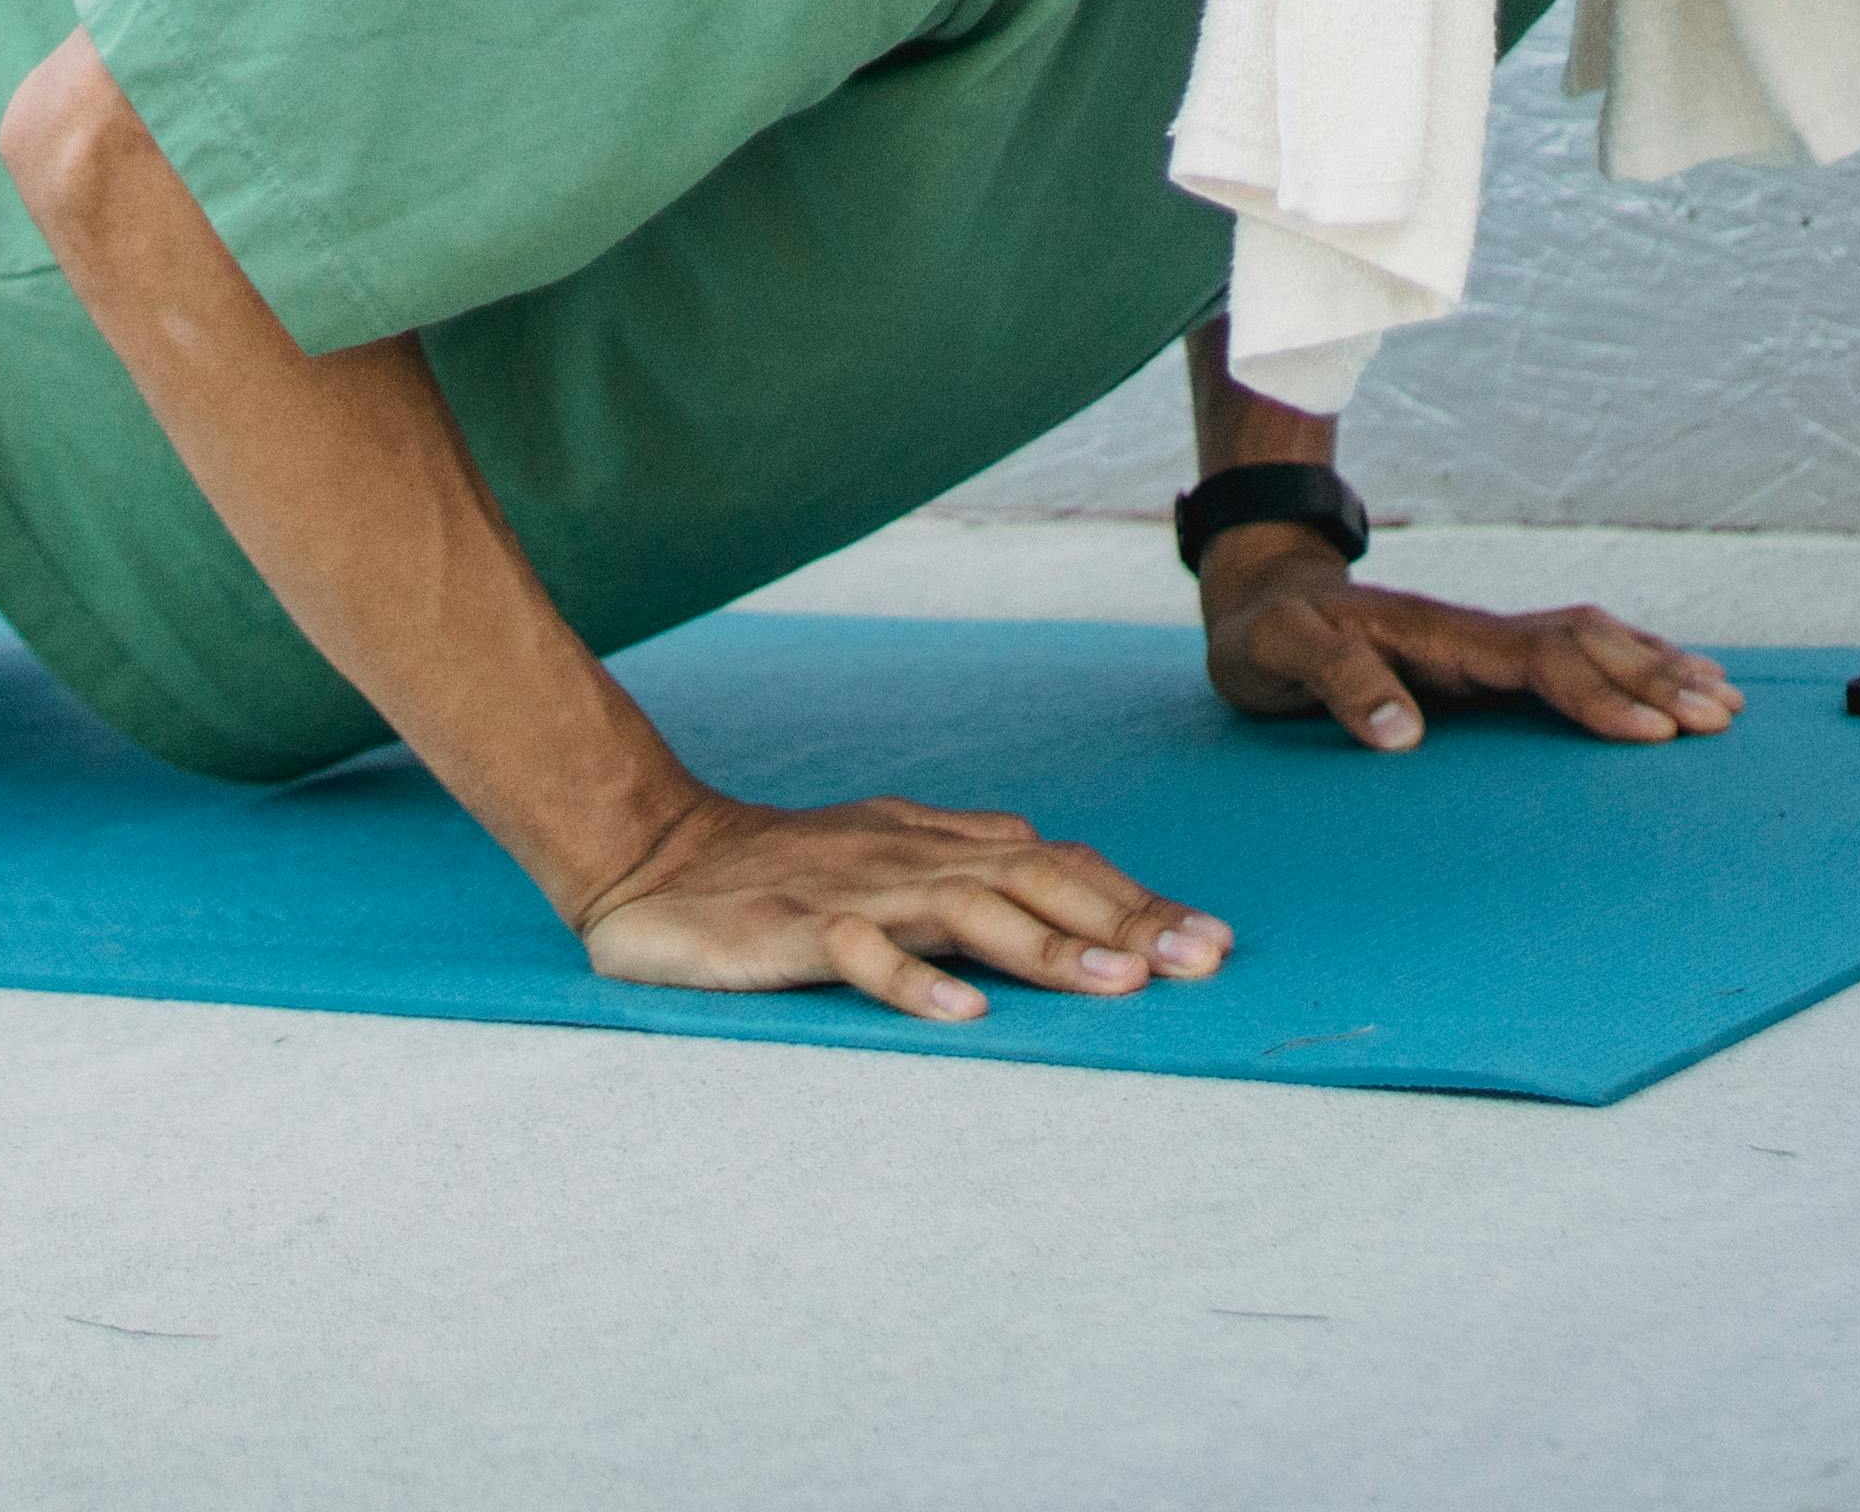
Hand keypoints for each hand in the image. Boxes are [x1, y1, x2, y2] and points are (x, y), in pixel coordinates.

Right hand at [567, 791, 1230, 1022]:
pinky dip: (914, 980)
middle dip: (1126, 921)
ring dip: (1048, 948)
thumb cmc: (775, 868)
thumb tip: (1052, 859)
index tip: (1213, 942)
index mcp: (935, 846)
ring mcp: (852, 892)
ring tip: (1119, 983)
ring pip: (965, 909)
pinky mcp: (790, 929)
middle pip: (1034, 880)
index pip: (1055, 864)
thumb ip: (964, 860)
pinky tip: (964, 1013)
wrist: (646, 857)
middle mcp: (908, 860)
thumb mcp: (883, 855)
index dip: (1136, 899)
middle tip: (1203, 962)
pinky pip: (859, 952)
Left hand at [1200, 544, 1742, 750]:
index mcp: (1435, 636)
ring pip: (1591, 640)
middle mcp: (1473, 632)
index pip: (1535, 660)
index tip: (1653, 731)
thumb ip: (1335, 683)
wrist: (1261, 596)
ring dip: (1657, 667)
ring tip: (1725, 701)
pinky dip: (1631, 661)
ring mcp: (1484, 640)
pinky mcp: (1485, 654)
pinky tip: (1673, 677)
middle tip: (1721, 720)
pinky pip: (1574, 649)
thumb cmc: (1267, 635)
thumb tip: (1403, 734)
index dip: (1596, 694)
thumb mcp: (1277, 655)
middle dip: (1655, 680)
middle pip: (1584, 644)